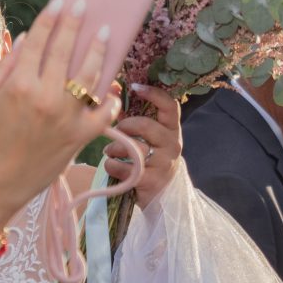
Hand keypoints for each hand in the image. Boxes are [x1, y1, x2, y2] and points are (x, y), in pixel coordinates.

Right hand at [0, 0, 119, 232]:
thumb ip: (6, 65)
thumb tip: (27, 38)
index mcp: (19, 85)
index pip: (40, 40)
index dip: (51, 18)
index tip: (61, 1)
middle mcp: (45, 97)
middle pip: (66, 50)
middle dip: (76, 23)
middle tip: (84, 5)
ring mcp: (66, 117)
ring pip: (90, 75)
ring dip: (99, 50)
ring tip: (105, 34)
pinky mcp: (80, 136)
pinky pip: (104, 112)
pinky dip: (109, 99)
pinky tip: (110, 87)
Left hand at [102, 84, 181, 207]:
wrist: (163, 195)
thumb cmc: (150, 158)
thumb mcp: (148, 137)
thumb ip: (133, 116)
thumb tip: (112, 90)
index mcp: (171, 129)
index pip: (170, 106)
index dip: (154, 94)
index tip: (135, 87)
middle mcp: (172, 144)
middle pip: (146, 126)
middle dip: (125, 126)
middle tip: (117, 130)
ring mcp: (164, 163)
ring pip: (134, 148)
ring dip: (114, 148)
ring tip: (110, 151)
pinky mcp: (152, 181)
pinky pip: (125, 169)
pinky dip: (112, 165)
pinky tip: (112, 165)